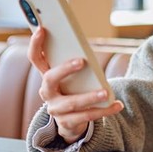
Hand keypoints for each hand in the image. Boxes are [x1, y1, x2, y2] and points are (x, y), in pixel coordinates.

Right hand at [27, 27, 123, 143]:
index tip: (42, 29)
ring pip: (72, 103)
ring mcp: (55, 109)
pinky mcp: (67, 123)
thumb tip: (85, 49)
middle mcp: (47, 92)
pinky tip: (117, 105)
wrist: (71, 121)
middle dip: (65, 69)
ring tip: (106, 92)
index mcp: (47, 76)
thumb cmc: (74, 89)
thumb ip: (74, 62)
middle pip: (50, 79)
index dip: (35, 43)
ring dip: (90, 96)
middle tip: (81, 61)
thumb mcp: (72, 76)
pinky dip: (104, 110)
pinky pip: (86, 116)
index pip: (35, 57)